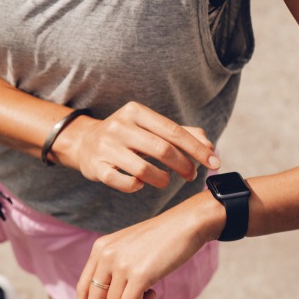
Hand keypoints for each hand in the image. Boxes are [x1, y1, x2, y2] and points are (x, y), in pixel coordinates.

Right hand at [51, 101, 220, 192]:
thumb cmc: (127, 135)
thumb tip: (209, 145)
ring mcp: (106, 147)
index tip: (215, 161)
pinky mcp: (96, 167)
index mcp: (136, 112)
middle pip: (162, 149)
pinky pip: (123, 182)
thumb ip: (181, 133)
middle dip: (183, 165)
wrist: (84, 141)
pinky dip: (137, 186)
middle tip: (191, 175)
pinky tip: (140, 183)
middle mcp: (120, 126)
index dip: (196, 148)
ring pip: (143, 169)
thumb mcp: (150, 127)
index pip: (174, 131)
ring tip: (165, 181)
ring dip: (162, 180)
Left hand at [76, 193, 224, 298]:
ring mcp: (121, 264)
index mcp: (100, 248)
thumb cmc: (161, 239)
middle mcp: (106, 255)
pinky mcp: (139, 275)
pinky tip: (153, 295)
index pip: (83, 287)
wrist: (186, 224)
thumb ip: (114, 267)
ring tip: (149, 295)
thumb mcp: (129, 248)